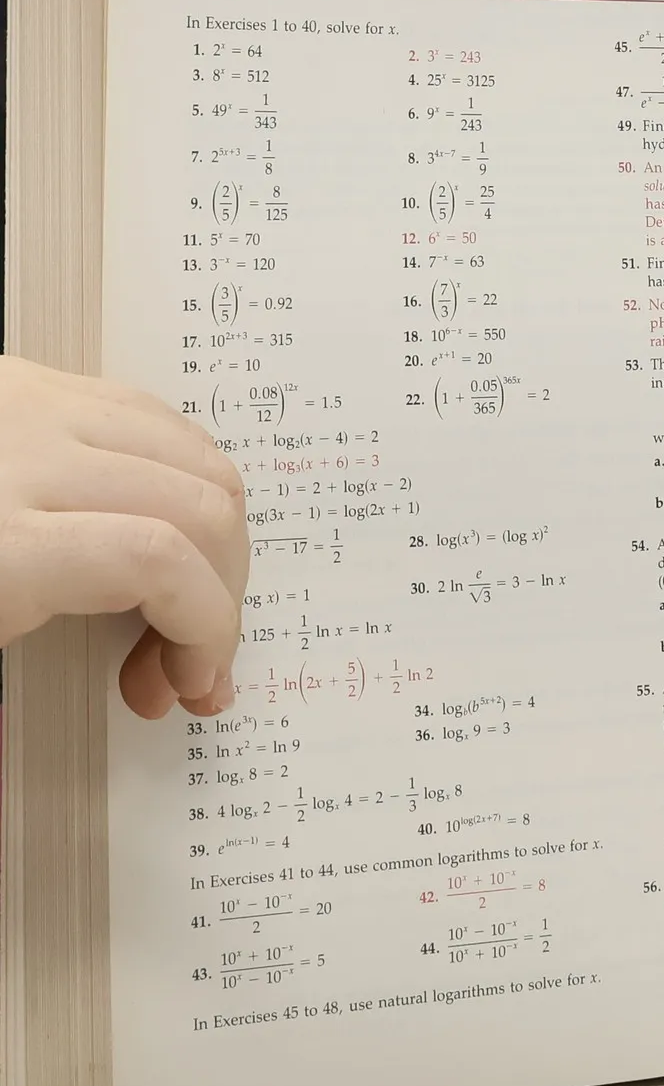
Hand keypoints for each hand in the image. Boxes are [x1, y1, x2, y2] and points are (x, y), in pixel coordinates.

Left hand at [0, 358, 247, 718]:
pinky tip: (154, 530)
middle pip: (198, 507)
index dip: (206, 630)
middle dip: (218, 595)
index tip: (189, 686)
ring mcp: (30, 401)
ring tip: (178, 597)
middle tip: (179, 665)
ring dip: (213, 537)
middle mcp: (23, 452)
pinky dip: (181, 480)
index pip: (161, 563)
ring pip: (194, 454)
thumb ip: (22, 689)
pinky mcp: (26, 378)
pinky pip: (153, 417)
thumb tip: (121, 708)